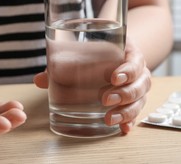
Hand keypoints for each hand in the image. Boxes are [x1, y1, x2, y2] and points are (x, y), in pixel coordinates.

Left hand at [34, 37, 150, 133]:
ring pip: (140, 100)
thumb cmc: (98, 51)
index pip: (135, 60)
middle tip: (105, 99)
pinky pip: (137, 112)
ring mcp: (137, 87)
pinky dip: (130, 121)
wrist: (113, 51)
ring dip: (127, 111)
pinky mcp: (133, 101)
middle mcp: (137, 71)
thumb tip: (39, 80)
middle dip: (125, 93)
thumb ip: (63, 63)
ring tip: (109, 119)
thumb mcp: (84, 51)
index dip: (128, 69)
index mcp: (128, 53)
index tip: (113, 77)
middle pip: (140, 83)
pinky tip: (123, 129)